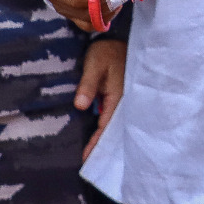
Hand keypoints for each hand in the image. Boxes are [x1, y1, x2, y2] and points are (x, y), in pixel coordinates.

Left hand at [77, 39, 125, 161]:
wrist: (120, 39)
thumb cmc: (107, 51)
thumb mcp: (95, 65)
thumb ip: (88, 84)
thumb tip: (80, 106)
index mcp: (118, 97)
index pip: (106, 126)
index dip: (97, 143)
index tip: (87, 158)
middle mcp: (123, 102)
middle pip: (112, 130)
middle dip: (102, 147)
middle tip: (90, 164)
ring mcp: (123, 100)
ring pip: (114, 125)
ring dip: (105, 138)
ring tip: (94, 155)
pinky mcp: (120, 97)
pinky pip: (113, 117)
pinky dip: (106, 128)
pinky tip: (100, 134)